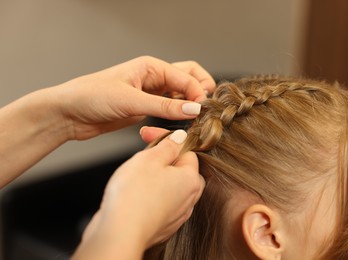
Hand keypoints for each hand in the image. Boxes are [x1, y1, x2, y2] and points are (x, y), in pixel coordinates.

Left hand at [54, 56, 214, 139]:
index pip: (187, 76)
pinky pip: (170, 107)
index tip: (201, 111)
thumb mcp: (131, 101)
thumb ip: (164, 106)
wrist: (69, 113)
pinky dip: (178, 114)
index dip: (198, 93)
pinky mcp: (145, 107)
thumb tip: (194, 109)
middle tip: (203, 109)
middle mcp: (154, 77)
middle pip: (189, 78)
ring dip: (190, 104)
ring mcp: (151, 92)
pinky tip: (179, 123)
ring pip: (181, 93)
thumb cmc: (92, 97)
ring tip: (193, 119)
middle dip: (200, 90)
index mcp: (151, 67)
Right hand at [73, 130, 204, 259]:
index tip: (149, 136)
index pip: (187, 152)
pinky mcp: (162, 226)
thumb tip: (180, 138)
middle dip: (163, 160)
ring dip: (156, 178)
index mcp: (191, 180)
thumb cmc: (134, 196)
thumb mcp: (150, 158)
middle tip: (143, 156)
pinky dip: (150, 196)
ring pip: (170, 188)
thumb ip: (168, 146)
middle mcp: (188, 199)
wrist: (119, 232)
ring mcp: (176, 215)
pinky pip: (160, 204)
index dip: (167, 141)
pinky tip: (134, 194)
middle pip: (180, 171)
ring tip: (135, 175)